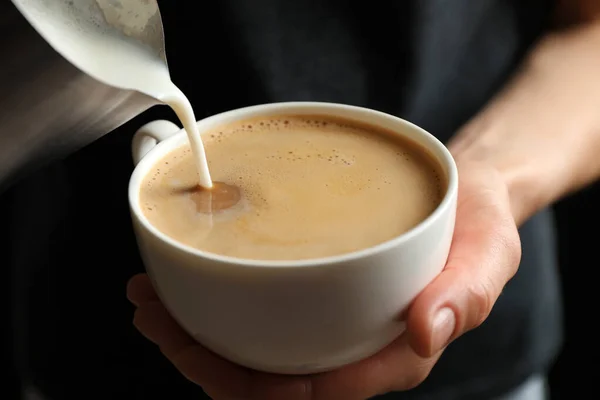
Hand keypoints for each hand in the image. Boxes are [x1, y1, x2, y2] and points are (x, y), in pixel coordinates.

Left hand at [127, 161, 521, 399]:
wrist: (469, 196)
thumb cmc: (479, 230)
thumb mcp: (487, 256)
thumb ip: (465, 295)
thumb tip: (427, 330)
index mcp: (392, 354)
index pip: (315, 393)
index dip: (252, 389)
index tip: (201, 355)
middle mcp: (354, 347)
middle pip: (267, 381)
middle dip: (201, 361)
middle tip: (152, 315)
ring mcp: (333, 322)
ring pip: (255, 351)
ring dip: (196, 334)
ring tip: (150, 299)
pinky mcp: (321, 295)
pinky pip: (263, 315)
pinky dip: (218, 304)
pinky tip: (188, 279)